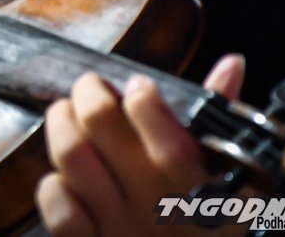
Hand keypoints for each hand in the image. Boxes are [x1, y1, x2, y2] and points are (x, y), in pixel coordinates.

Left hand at [35, 54, 245, 235]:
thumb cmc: (206, 225)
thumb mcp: (229, 179)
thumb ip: (220, 121)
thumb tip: (231, 64)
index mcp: (207, 196)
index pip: (171, 147)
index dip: (144, 103)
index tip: (139, 86)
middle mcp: (161, 213)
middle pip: (101, 126)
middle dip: (90, 92)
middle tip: (92, 87)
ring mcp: (122, 231)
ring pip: (70, 154)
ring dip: (62, 122)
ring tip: (68, 113)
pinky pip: (56, 203)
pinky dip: (53, 183)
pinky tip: (66, 176)